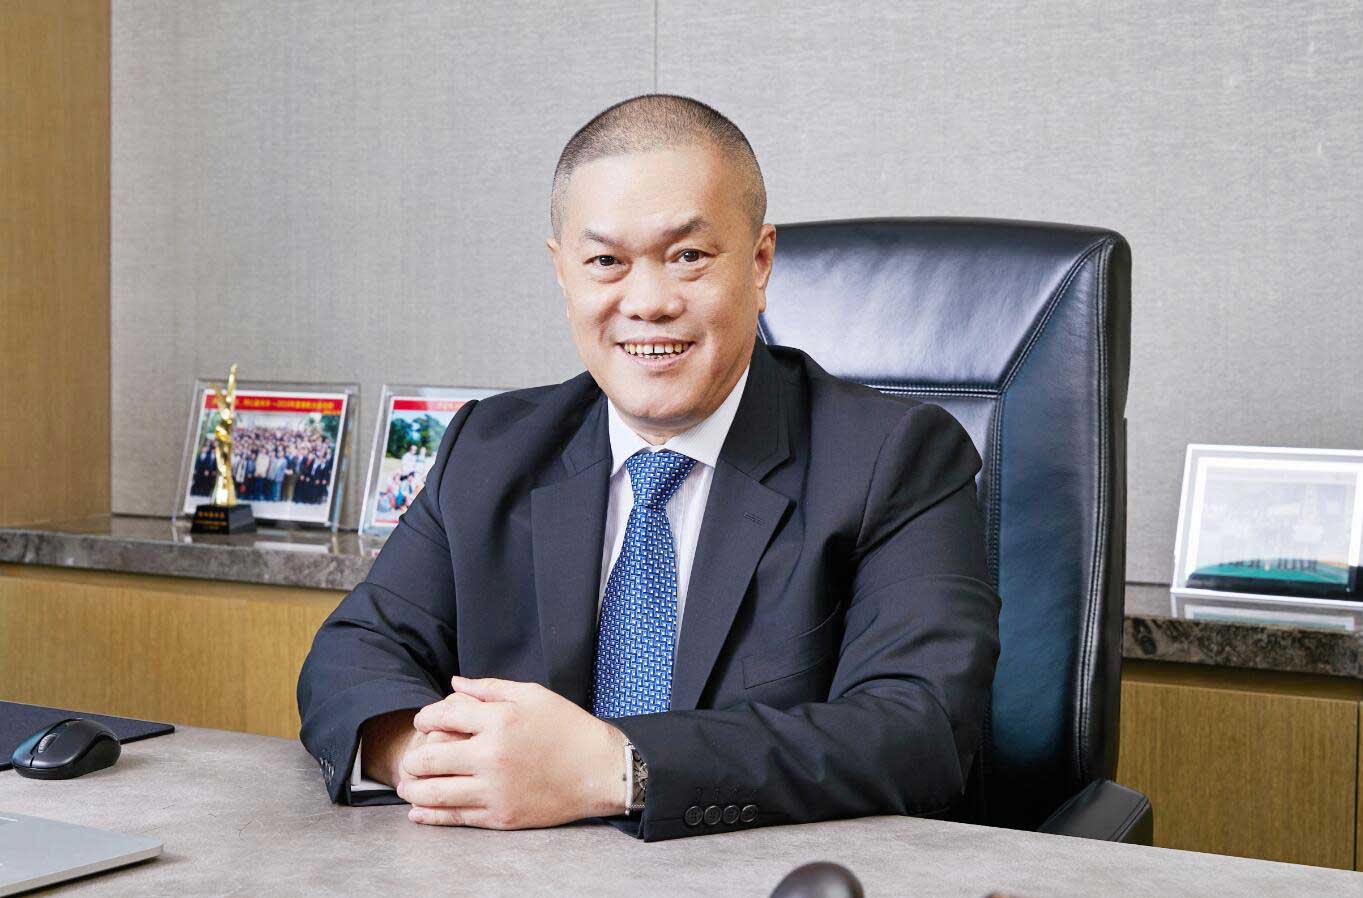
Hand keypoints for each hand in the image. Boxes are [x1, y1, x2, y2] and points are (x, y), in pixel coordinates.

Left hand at [397, 675, 626, 828]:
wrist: (598, 770)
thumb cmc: (567, 727)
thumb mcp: (532, 695)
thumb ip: (489, 688)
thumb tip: (454, 683)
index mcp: (499, 720)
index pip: (443, 716)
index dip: (425, 717)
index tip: (423, 720)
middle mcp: (492, 756)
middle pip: (431, 758)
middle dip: (413, 759)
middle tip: (409, 760)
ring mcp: (495, 789)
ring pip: (436, 794)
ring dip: (413, 790)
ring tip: (406, 786)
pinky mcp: (501, 816)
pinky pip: (456, 818)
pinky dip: (431, 816)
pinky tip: (418, 813)